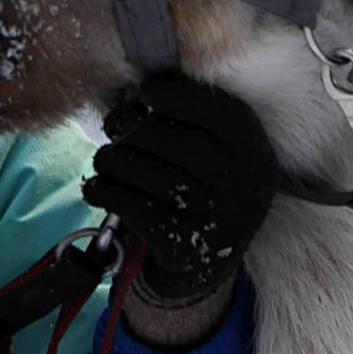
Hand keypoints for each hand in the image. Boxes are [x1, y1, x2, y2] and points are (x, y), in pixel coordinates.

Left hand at [83, 75, 277, 309]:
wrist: (206, 266)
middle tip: (113, 126)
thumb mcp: (220, 156)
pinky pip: (132, 206)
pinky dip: (105, 192)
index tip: (146, 91)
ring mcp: (215, 219)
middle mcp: (243, 185)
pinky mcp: (184, 247)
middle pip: (172, 139)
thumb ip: (193, 122)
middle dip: (132, 127)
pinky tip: (97, 188)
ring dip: (112, 160)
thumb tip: (141, 87)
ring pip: (146, 172)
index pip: (216, 112)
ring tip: (104, 160)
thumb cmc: (203, 193)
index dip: (176, 95)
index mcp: (255, 153)